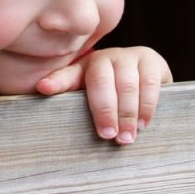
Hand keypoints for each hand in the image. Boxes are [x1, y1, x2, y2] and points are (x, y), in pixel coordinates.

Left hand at [36, 46, 171, 144]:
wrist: (150, 78)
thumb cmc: (116, 97)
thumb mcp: (95, 102)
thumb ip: (80, 110)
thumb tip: (60, 131)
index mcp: (85, 68)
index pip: (68, 75)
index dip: (56, 81)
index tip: (43, 88)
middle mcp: (104, 58)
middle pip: (100, 80)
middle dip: (104, 110)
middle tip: (108, 136)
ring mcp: (128, 56)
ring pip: (126, 84)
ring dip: (127, 113)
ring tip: (126, 137)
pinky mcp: (151, 60)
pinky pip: (148, 83)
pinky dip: (146, 106)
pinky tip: (143, 123)